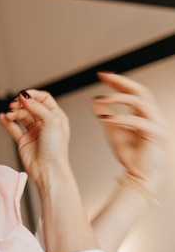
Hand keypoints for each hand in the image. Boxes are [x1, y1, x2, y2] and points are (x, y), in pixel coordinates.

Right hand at [0, 89, 70, 184]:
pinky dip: (7, 122)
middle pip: (30, 106)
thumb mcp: (51, 122)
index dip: (33, 95)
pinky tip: (3, 118)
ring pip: (21, 116)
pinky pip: (13, 128)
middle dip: (21, 104)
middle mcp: (45, 123)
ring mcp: (34, 131)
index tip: (23, 95)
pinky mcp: (23, 140)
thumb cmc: (56, 150)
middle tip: (14, 105)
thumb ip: (37, 107)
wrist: (48, 170)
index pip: (43, 99)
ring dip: (13, 113)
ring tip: (9, 115)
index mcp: (56, 117)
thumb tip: (25, 97)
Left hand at [91, 72, 168, 195]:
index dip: (119, 82)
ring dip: (120, 98)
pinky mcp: (156, 135)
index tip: (103, 75)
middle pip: (141, 91)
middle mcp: (154, 116)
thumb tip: (94, 100)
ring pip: (141, 102)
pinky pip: (140, 121)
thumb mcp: (113, 129)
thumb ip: (106, 114)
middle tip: (104, 77)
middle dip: (122, 82)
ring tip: (103, 100)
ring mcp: (158, 125)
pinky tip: (107, 119)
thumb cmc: (130, 155)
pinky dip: (122, 118)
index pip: (133, 91)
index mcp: (144, 114)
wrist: (139, 176)